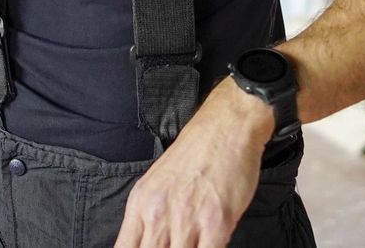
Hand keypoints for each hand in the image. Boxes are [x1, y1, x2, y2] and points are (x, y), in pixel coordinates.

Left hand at [113, 80, 273, 247]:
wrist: (224, 128)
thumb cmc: (193, 156)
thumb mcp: (156, 185)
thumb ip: (148, 219)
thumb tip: (143, 245)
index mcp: (140, 205)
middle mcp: (158, 214)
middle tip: (174, 247)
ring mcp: (186, 219)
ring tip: (193, 246)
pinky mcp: (216, 223)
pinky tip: (210, 246)